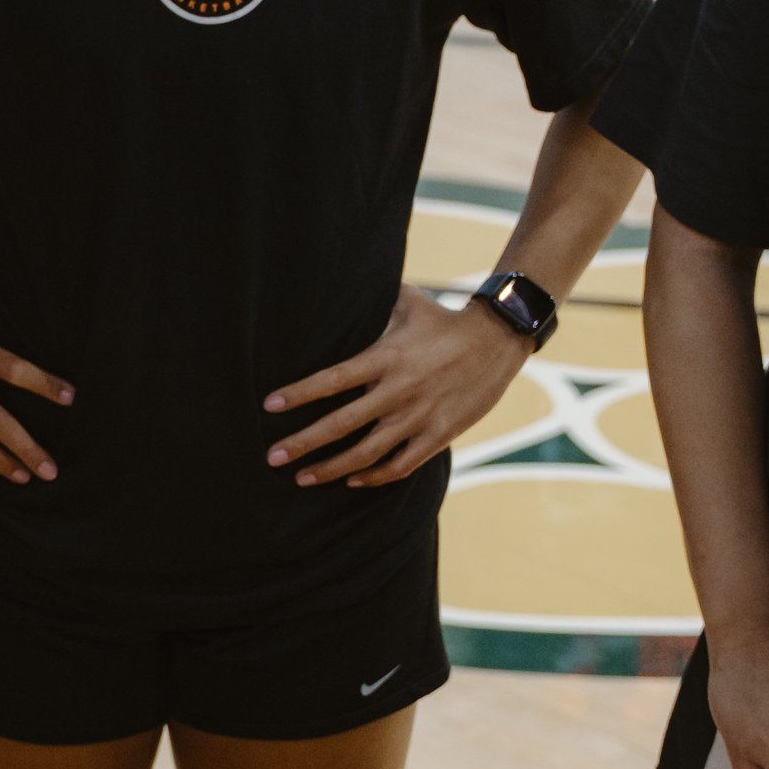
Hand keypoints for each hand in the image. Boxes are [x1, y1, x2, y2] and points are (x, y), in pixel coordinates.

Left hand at [265, 286, 528, 488]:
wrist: (499, 340)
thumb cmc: (444, 318)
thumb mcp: (405, 303)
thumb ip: (369, 304)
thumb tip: (333, 288)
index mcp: (386, 358)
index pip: (332, 380)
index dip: (299, 394)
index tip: (269, 406)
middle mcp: (399, 391)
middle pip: (341, 425)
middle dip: (303, 443)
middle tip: (272, 458)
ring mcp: (420, 416)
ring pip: (367, 454)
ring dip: (332, 469)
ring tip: (303, 478)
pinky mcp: (439, 435)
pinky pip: (401, 465)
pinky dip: (374, 477)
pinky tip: (352, 480)